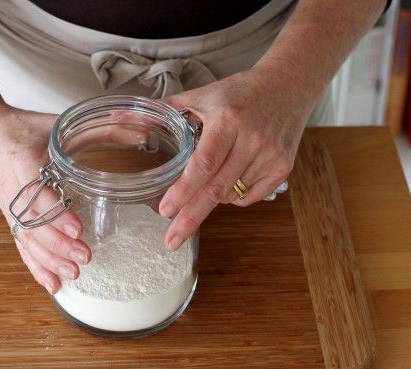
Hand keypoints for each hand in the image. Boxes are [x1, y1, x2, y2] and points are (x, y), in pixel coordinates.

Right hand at [0, 104, 90, 293]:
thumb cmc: (22, 126)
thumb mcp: (60, 123)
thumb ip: (102, 129)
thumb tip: (144, 136)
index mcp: (23, 161)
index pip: (38, 194)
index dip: (57, 215)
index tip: (79, 229)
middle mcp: (12, 188)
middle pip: (33, 224)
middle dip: (59, 244)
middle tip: (85, 257)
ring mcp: (8, 206)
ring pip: (26, 240)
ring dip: (49, 260)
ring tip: (74, 274)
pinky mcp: (8, 217)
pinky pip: (20, 246)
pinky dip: (36, 266)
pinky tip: (52, 284)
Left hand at [158, 66, 316, 250]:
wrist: (289, 85)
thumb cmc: (239, 92)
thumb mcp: (203, 95)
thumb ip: (165, 110)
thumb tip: (121, 118)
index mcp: (228, 120)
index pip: (203, 163)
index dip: (183, 190)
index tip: (164, 211)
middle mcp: (252, 139)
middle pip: (216, 189)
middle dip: (191, 218)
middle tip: (171, 241)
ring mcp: (270, 156)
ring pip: (230, 195)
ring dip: (212, 195)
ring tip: (214, 173)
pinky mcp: (283, 168)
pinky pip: (249, 197)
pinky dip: (233, 196)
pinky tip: (233, 175)